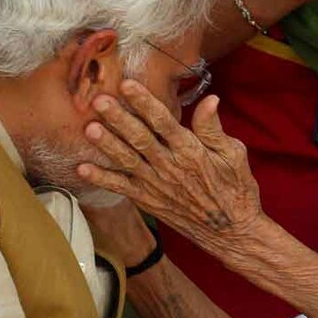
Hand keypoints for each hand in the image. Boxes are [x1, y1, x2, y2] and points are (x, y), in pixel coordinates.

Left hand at [77, 81, 262, 255]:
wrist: (231, 232)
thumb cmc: (235, 189)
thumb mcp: (234, 154)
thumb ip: (214, 129)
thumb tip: (210, 99)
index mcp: (191, 152)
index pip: (164, 122)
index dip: (145, 103)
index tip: (127, 85)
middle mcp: (171, 167)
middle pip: (140, 139)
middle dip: (119, 119)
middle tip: (99, 101)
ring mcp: (157, 185)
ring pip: (127, 160)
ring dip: (107, 145)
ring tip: (89, 128)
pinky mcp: (149, 201)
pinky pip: (122, 188)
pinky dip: (102, 179)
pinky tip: (82, 168)